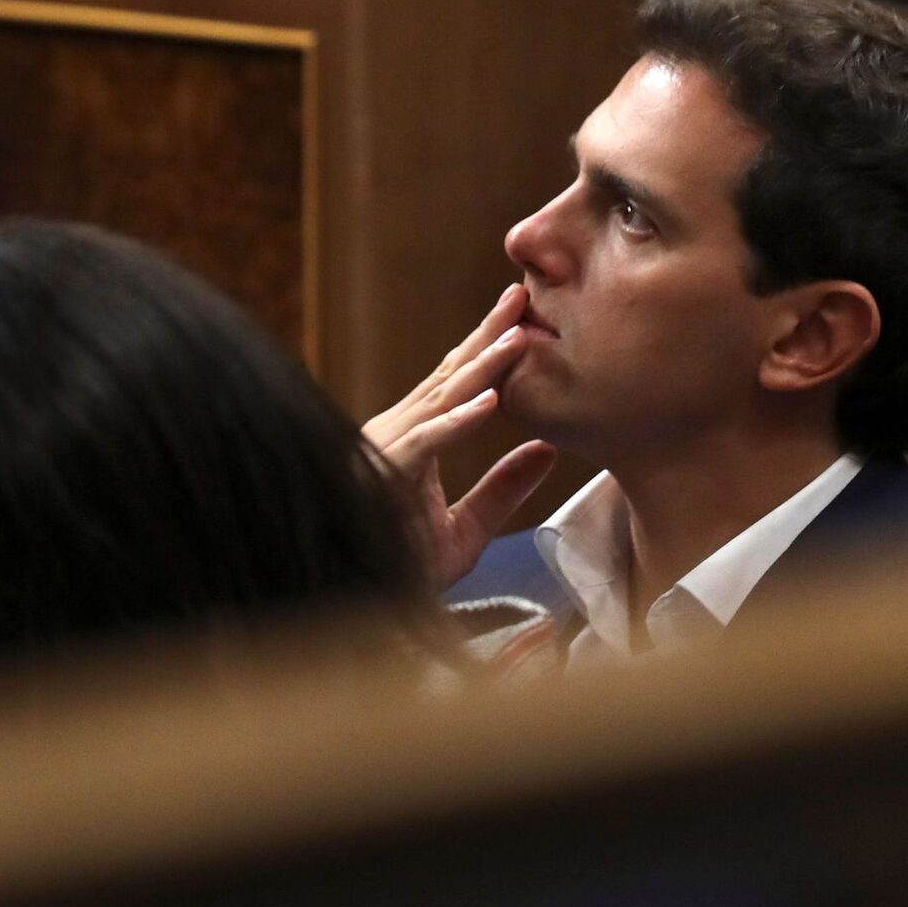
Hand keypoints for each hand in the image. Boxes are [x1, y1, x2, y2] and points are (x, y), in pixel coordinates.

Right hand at [364, 284, 557, 590]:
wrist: (358, 611)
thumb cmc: (403, 569)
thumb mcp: (468, 529)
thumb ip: (504, 489)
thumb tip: (549, 450)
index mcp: (412, 440)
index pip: (454, 385)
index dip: (488, 349)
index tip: (523, 316)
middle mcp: (395, 434)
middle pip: (448, 377)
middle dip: (487, 335)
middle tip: (522, 295)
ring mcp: (386, 452)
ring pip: (440, 401)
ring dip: (483, 369)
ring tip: (520, 339)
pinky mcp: (383, 477)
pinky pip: (424, 445)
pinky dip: (458, 423)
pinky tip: (490, 403)